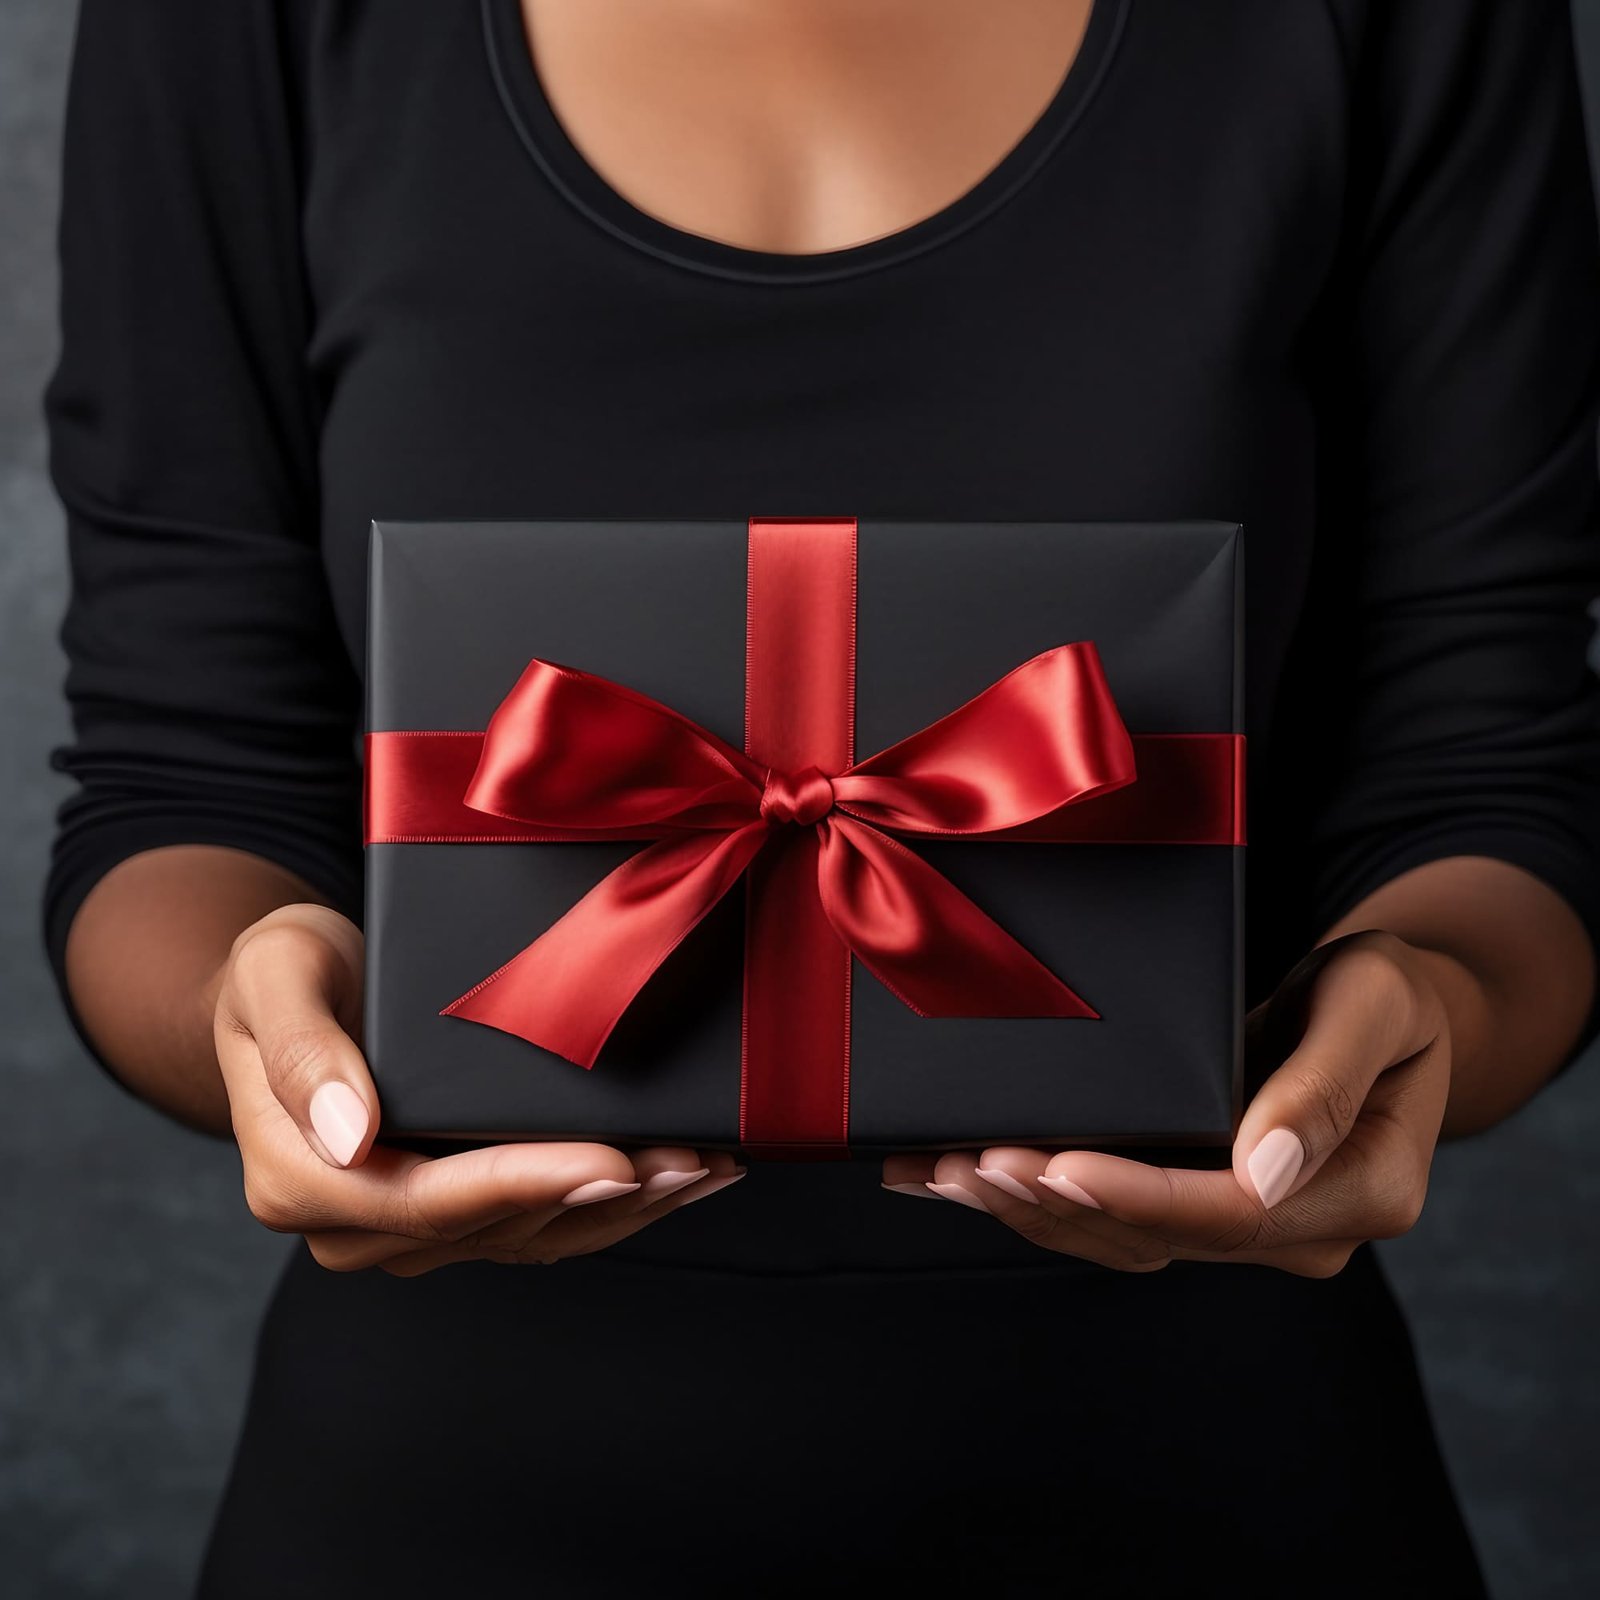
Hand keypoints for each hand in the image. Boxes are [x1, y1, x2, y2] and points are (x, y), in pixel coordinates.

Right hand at [214, 903, 744, 1274]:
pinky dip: (614, 1202)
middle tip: (694, 1160)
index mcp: (302, 1180)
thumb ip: (301, 1051)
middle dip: (604, 1198)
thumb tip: (351, 1138)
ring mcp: (408, 1230)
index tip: (612, 1164)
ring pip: (533, 1238)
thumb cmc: (282, 972)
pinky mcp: (455, 1215)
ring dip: (628, 1208)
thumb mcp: (273, 975)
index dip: (527, 1185)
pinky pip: (540, 1223)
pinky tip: (678, 1172)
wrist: (294, 990)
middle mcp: (354, 1226)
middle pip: (498, 1228)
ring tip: (707, 1167)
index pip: (430, 1201)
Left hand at [880, 929, 1455, 1275]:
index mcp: (1361, 1190)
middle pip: (1158, 1236)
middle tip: (966, 1165)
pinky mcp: (1194, 1201)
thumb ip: (1326, 1081)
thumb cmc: (1387, 995)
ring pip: (1118, 1236)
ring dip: (1027, 1209)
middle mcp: (1296, 1226)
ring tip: (942, 1172)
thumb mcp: (1376, 1003)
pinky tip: (953, 1176)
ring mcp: (1243, 1224)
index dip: (1140, 1195)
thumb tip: (1265, 1169)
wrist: (1387, 1013)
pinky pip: (1107, 1213)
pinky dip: (1031, 1197)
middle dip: (1054, 1203)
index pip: (1232, 1211)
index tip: (1060, 1166)